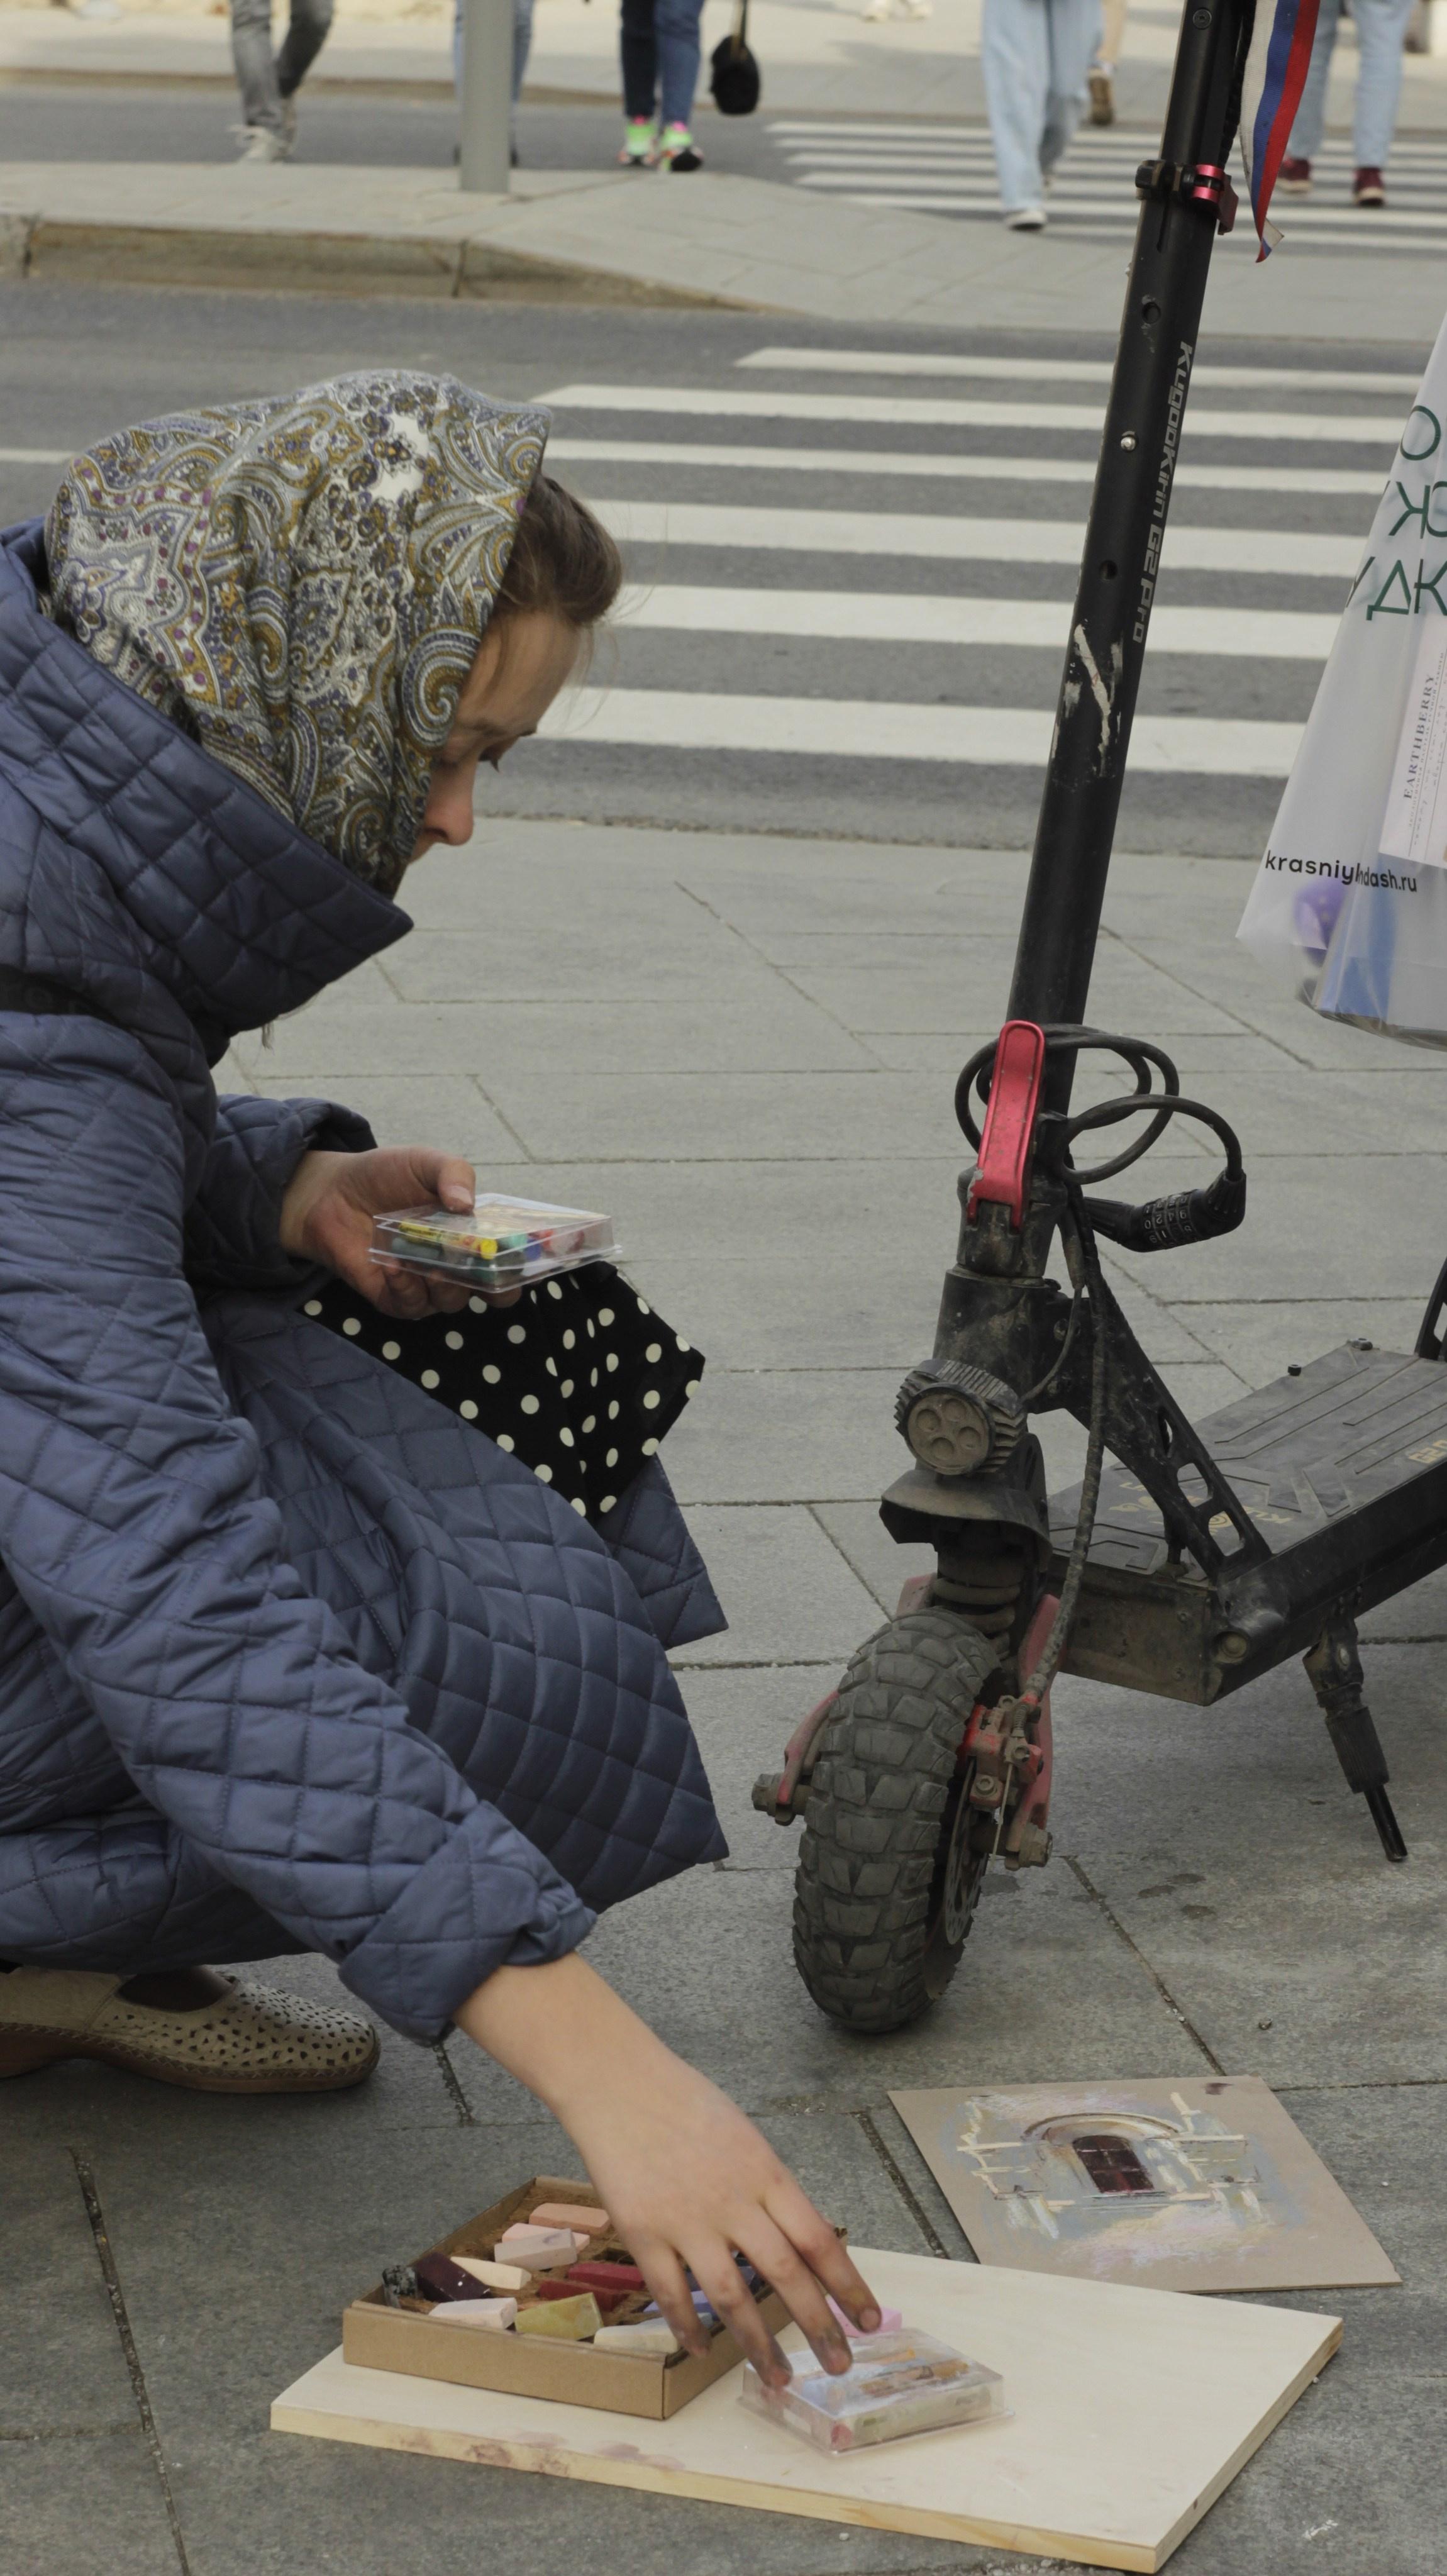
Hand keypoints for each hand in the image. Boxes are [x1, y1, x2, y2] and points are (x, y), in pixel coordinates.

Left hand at [278, 1145, 519, 1319]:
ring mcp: (426, 1285)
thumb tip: (468, 1205)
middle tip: (480, 1265)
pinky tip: (390, 1262)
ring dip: (445, 1284)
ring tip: (428, 1262)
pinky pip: (411, 1306)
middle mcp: (456, 1264)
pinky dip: (404, 1286)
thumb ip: (452, 1173)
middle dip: (493, 1285)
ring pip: (452, 1301)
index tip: (534, 1255)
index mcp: (474, 1234)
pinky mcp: (395, 1298)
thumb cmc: (385, 1176)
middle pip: (492, 1291)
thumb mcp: (423, 1162)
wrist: (332, 1192)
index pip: (513, 1258)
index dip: (527, 1262)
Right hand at [455, 1954, 880, 2385]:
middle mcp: (732, 2201)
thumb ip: (769, 2189)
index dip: (849, 2285)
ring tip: (778, 2379)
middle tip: (840, 2366)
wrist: (618, 2082)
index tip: (870, 2321)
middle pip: (785, 2274)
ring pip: (731, 2296)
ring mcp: (686, 2220)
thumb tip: (797, 2241)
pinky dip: (688, 2326)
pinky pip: (671, 2293)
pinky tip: (701, 2350)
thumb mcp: (744, 2137)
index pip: (819, 2239)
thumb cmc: (686, 2103)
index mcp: (765, 2173)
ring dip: (758, 2344)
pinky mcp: (643, 2233)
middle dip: (818, 2326)